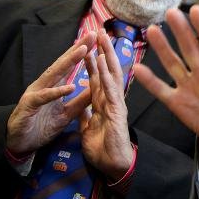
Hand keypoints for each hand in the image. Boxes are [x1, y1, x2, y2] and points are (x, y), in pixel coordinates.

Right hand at [6, 32, 95, 154]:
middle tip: (92, 35)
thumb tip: (96, 89)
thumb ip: (80, 101)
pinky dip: (56, 92)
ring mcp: (36, 93)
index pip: (70, 66)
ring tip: (83, 50)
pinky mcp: (29, 105)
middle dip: (78, 49)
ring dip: (69, 62)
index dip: (82, 53)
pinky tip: (69, 87)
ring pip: (54, 74)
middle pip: (63, 64)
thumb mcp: (66, 113)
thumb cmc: (41, 125)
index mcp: (54, 86)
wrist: (21, 144)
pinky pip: (44, 97)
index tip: (97, 40)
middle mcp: (44, 85)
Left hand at [80, 29, 132, 180]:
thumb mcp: (88, 129)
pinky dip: (107, 76)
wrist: (114, 165)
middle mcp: (112, 99)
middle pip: (107, 71)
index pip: (98, 78)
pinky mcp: (118, 112)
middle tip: (99, 32)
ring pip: (112, 76)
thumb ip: (86, 116)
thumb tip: (81, 105)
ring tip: (103, 39)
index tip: (90, 47)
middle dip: (103, 51)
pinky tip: (105, 63)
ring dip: (107, 56)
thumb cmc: (104, 149)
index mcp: (104, 103)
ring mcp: (117, 104)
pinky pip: (111, 91)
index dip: (94, 62)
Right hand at [134, 5, 198, 156]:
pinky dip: (150, 81)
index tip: (196, 10)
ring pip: (173, 64)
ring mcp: (188, 86)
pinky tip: (137, 68)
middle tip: (171, 12)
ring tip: (153, 31)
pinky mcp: (178, 102)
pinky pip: (162, 90)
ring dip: (163, 49)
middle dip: (181, 32)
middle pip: (190, 49)